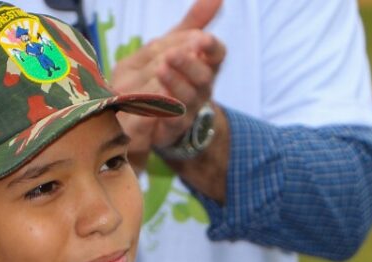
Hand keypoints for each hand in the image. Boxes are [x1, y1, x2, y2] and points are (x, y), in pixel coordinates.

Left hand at [111, 0, 225, 155]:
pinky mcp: (172, 129)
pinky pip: (171, 122)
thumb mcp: (176, 45)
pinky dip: (164, 111)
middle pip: (203, 77)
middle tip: (172, 54)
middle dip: (188, 64)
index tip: (203, 39)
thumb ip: (194, 22)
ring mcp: (188, 110)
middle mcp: (201, 88)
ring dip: (175, 84)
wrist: (157, 116)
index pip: (217, 54)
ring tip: (161, 70)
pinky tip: (154, 100)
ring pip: (187, 99)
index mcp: (205, 65)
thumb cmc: (170, 75)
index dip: (212, 47)